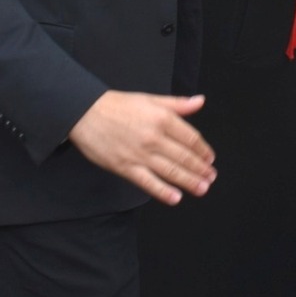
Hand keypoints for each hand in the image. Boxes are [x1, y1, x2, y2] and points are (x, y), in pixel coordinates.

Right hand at [67, 91, 214, 204]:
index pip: (191, 138)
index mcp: (162, 119)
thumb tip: (200, 101)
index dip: (203, 150)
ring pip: (171, 171)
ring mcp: (140, 154)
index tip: (209, 159)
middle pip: (184, 157)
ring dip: (189, 181)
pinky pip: (148, 182)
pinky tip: (175, 198)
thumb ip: (177, 104)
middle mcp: (154, 138)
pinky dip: (163, 192)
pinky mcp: (125, 167)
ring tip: (202, 188)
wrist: (85, 113)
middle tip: (210, 177)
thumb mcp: (150, 98)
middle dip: (200, 169)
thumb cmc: (117, 105)